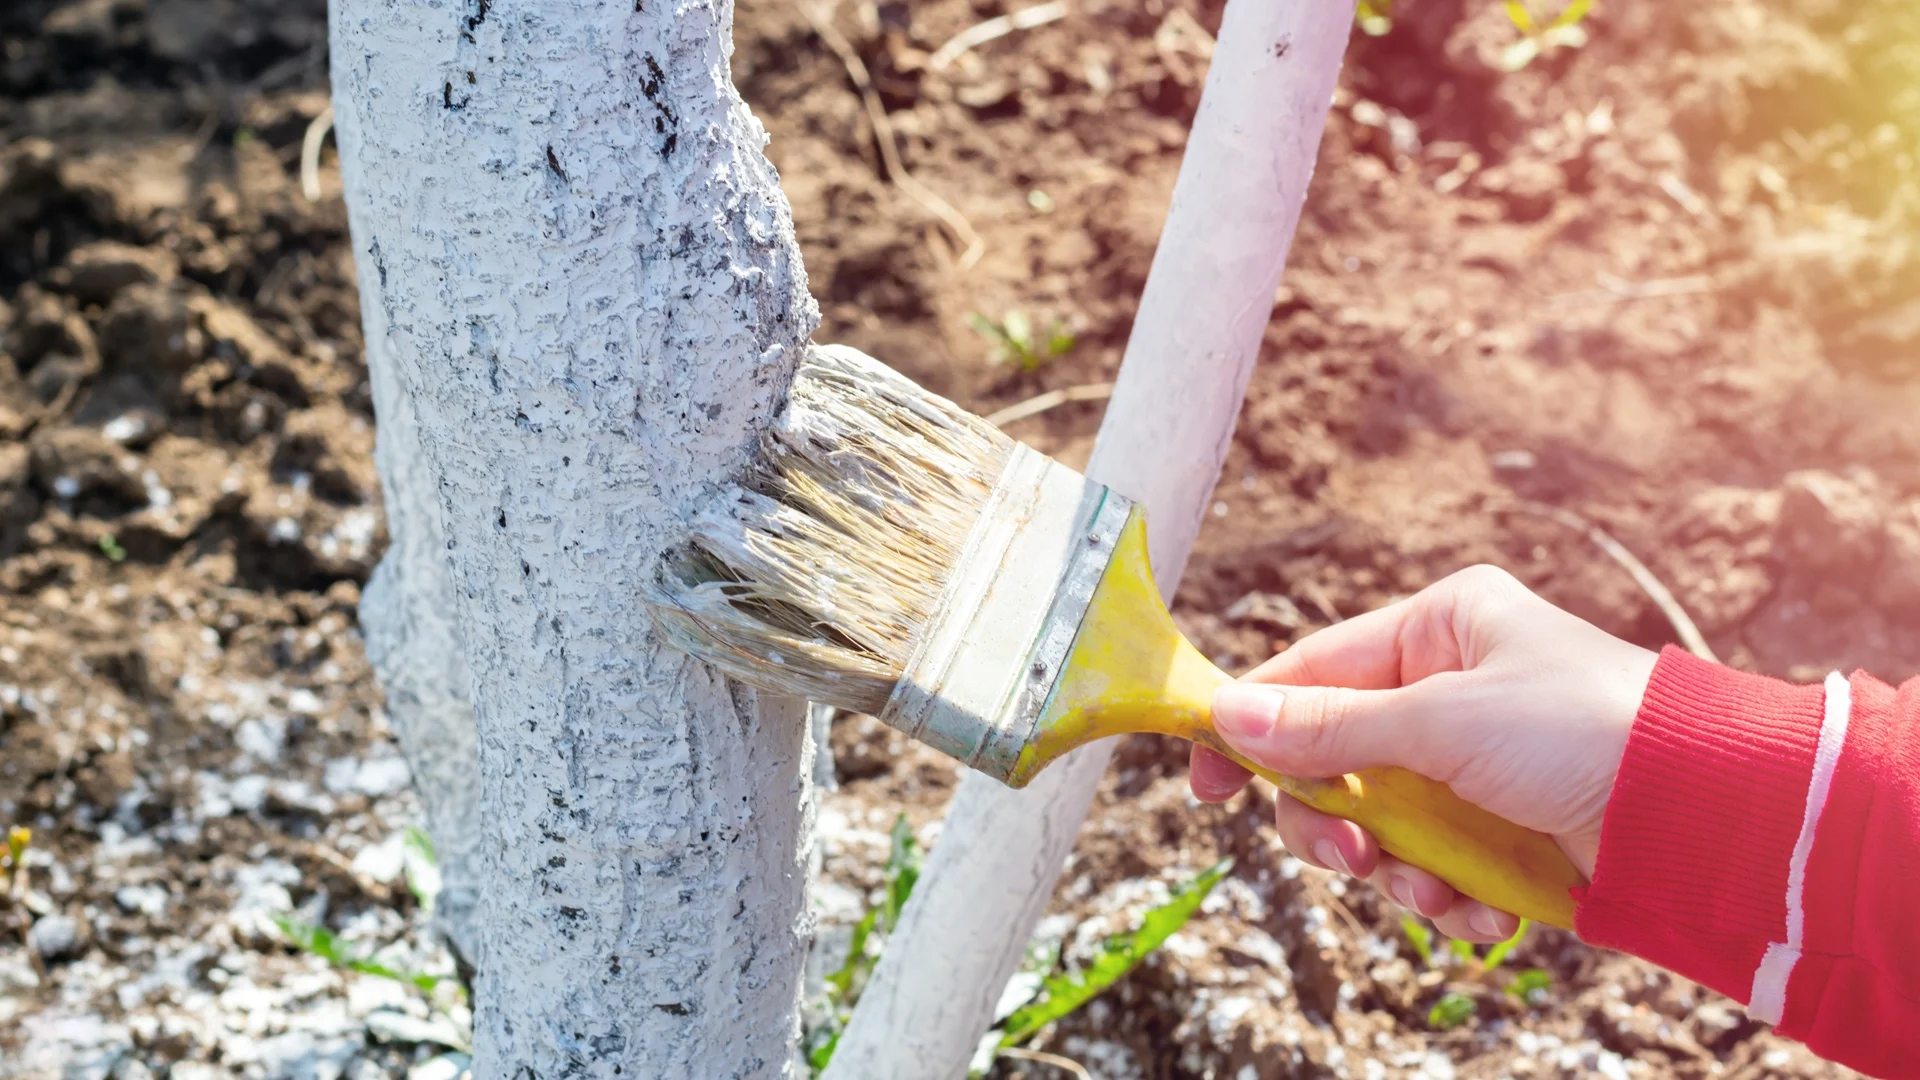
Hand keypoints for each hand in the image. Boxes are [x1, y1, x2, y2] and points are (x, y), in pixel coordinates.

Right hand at [1191, 565, 1656, 941]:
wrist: (1706, 814)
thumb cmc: (1582, 730)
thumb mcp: (1440, 722)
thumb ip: (1329, 729)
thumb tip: (1226, 717)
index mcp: (1438, 629)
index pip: (1311, 671)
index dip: (1252, 726)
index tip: (1205, 783)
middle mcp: (1451, 689)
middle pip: (1335, 762)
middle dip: (1336, 822)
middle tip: (1349, 857)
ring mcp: (1476, 763)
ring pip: (1380, 826)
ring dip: (1396, 870)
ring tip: (1434, 892)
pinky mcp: (1504, 827)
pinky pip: (1436, 866)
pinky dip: (1450, 897)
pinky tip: (1486, 913)